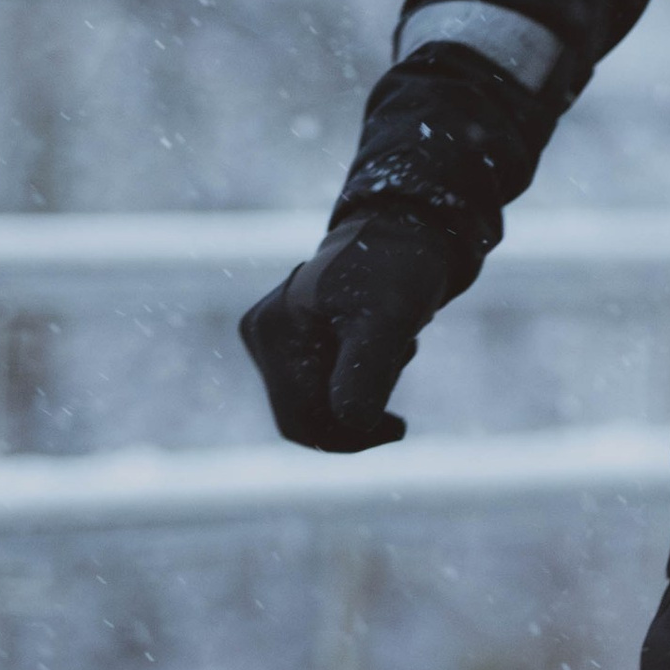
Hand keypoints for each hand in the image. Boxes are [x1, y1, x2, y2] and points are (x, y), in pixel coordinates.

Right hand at [239, 211, 480, 451]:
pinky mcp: (293, 337)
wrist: (408, 230)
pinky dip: (357, 377)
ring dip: (362, 388)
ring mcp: (275, 335)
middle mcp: (262, 333)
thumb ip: (366, 369)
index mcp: (273, 331)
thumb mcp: (390, 319)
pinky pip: (321, 383)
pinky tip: (383, 347)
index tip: (398, 429)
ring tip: (395, 345)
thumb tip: (348, 422)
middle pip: (304, 415)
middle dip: (356, 411)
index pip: (301, 420)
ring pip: (317, 401)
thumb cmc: (399, 268)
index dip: (350, 438)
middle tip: (399, 383)